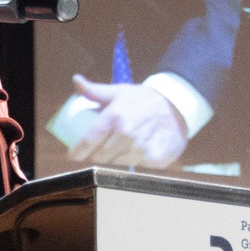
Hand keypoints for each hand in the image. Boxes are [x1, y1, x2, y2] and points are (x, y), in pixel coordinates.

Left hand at [64, 76, 189, 169]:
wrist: (177, 107)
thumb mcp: (119, 92)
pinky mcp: (154, 160)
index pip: (88, 141)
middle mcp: (126, 133)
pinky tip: (130, 161)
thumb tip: (76, 80)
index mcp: (114, 116)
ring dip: (110, 165)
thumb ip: (95, 90)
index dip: (76, 153)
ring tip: (111, 159)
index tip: (72, 157)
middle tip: (91, 158)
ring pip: (115, 166)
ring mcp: (141, 148)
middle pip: (99, 158)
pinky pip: (134, 170)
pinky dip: (130, 167)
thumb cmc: (144, 100)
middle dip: (92, 160)